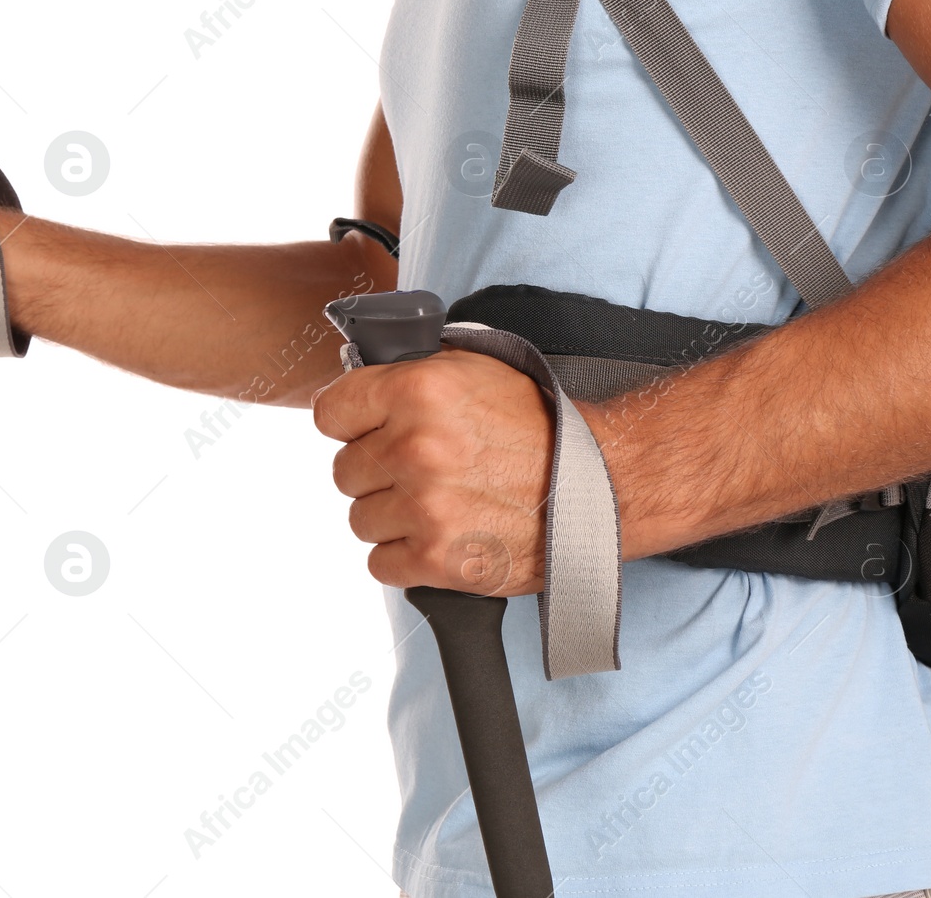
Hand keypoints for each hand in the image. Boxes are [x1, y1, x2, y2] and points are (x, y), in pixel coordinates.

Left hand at [312, 348, 555, 595]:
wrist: (601, 483)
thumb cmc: (539, 425)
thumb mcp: (476, 368)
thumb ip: (413, 371)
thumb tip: (363, 377)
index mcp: (417, 392)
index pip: (329, 412)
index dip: (349, 422)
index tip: (366, 430)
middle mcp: (414, 448)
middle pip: (343, 471)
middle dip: (375, 472)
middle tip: (418, 471)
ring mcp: (424, 508)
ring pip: (360, 520)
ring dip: (389, 516)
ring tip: (434, 505)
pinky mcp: (436, 560)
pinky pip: (380, 563)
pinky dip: (403, 556)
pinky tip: (438, 536)